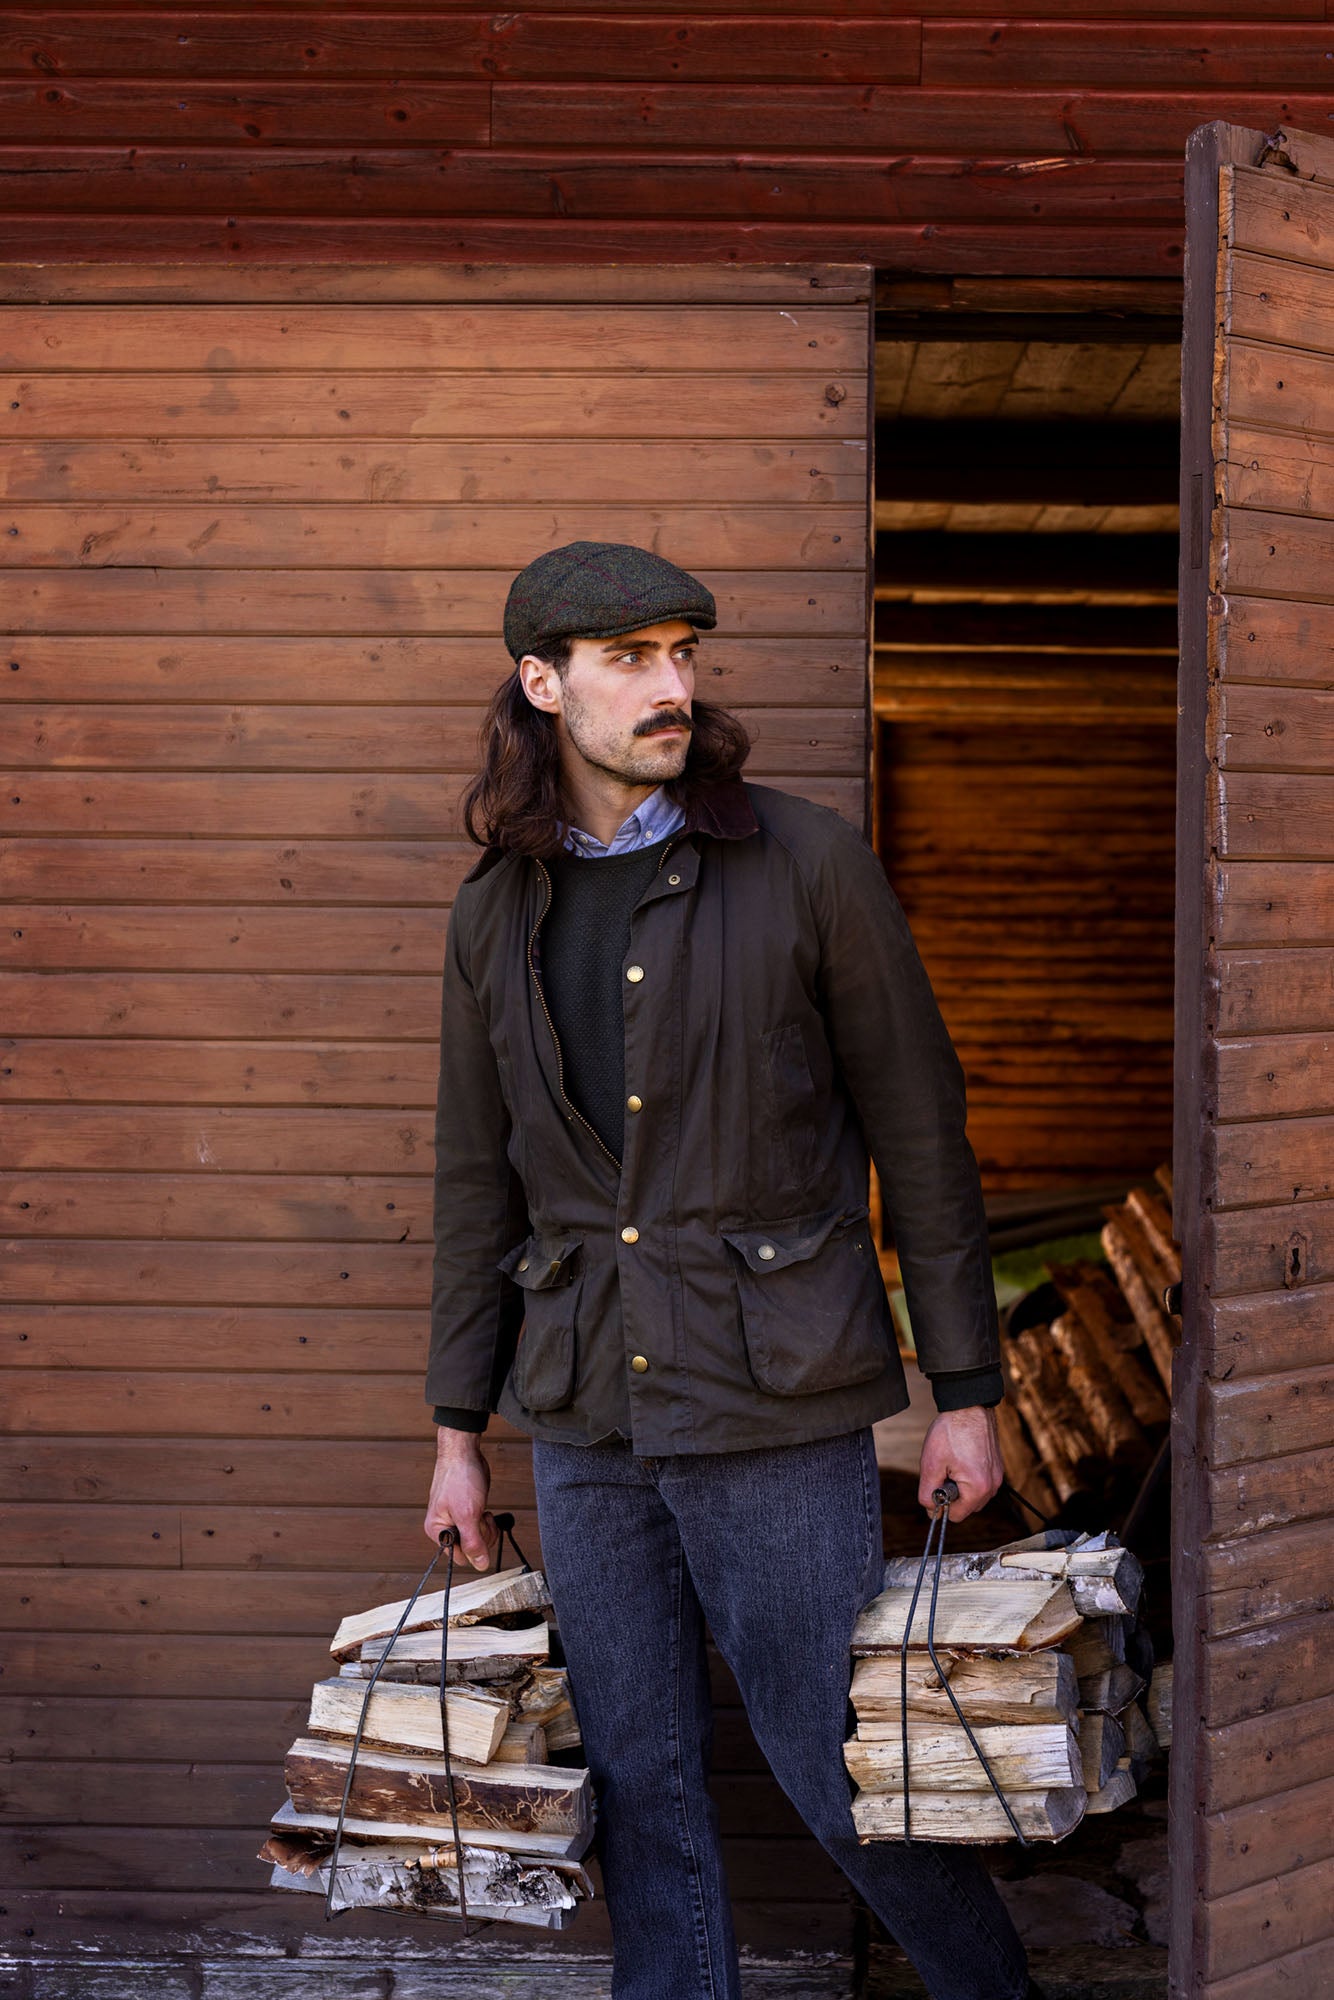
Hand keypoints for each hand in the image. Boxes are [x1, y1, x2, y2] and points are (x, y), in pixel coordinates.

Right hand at [424, 1429, 499, 1569]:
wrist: (464, 1453)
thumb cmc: (460, 1478)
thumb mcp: (468, 1513)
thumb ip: (473, 1542)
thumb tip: (480, 1565)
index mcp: (437, 1531)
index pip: (458, 1557)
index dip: (473, 1549)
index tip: (479, 1532)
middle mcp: (445, 1528)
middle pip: (469, 1550)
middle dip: (482, 1536)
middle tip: (481, 1518)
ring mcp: (457, 1520)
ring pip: (477, 1540)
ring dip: (486, 1529)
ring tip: (483, 1512)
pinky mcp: (468, 1513)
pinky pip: (480, 1529)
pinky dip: (487, 1522)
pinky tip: (485, 1510)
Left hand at [917, 1405, 1003, 1522]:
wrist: (970, 1405)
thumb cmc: (951, 1432)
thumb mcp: (931, 1464)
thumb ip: (928, 1492)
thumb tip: (931, 1510)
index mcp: (978, 1488)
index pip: (956, 1516)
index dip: (941, 1505)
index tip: (935, 1485)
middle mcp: (992, 1485)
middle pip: (967, 1507)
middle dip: (952, 1494)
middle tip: (943, 1470)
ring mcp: (997, 1476)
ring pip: (973, 1495)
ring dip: (960, 1485)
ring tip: (952, 1462)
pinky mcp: (997, 1467)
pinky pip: (981, 1482)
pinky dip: (969, 1476)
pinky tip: (960, 1457)